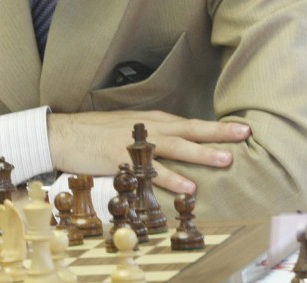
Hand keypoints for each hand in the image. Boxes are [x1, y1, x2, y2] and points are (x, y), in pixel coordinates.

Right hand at [46, 110, 250, 194]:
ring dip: (202, 152)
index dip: (214, 126)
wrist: (62, 133)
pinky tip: (189, 185)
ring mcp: (136, 142)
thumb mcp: (126, 126)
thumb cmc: (92, 132)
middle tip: (245, 134)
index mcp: (150, 120)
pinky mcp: (123, 158)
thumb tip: (173, 143)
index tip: (239, 128)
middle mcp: (148, 128)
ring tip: (226, 160)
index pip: (188, 123)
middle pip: (189, 129)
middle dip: (218, 132)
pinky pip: (152, 170)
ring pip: (176, 146)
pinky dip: (172, 177)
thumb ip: (150, 133)